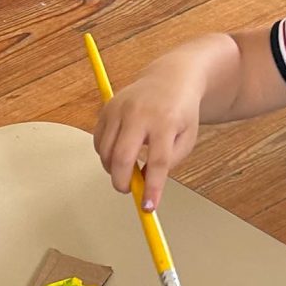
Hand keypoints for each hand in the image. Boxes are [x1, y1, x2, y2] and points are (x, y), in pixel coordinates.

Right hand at [92, 63, 207, 212]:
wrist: (170, 79)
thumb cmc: (180, 113)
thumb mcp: (186, 139)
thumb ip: (168, 163)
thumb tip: (144, 185)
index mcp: (165, 121)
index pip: (157, 162)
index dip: (152, 188)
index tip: (148, 207)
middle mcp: (140, 113)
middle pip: (122, 157)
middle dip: (122, 182)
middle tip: (128, 191)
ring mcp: (120, 109)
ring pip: (106, 152)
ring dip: (113, 169)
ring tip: (127, 170)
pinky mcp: (107, 108)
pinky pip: (98, 141)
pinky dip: (106, 155)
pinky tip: (118, 154)